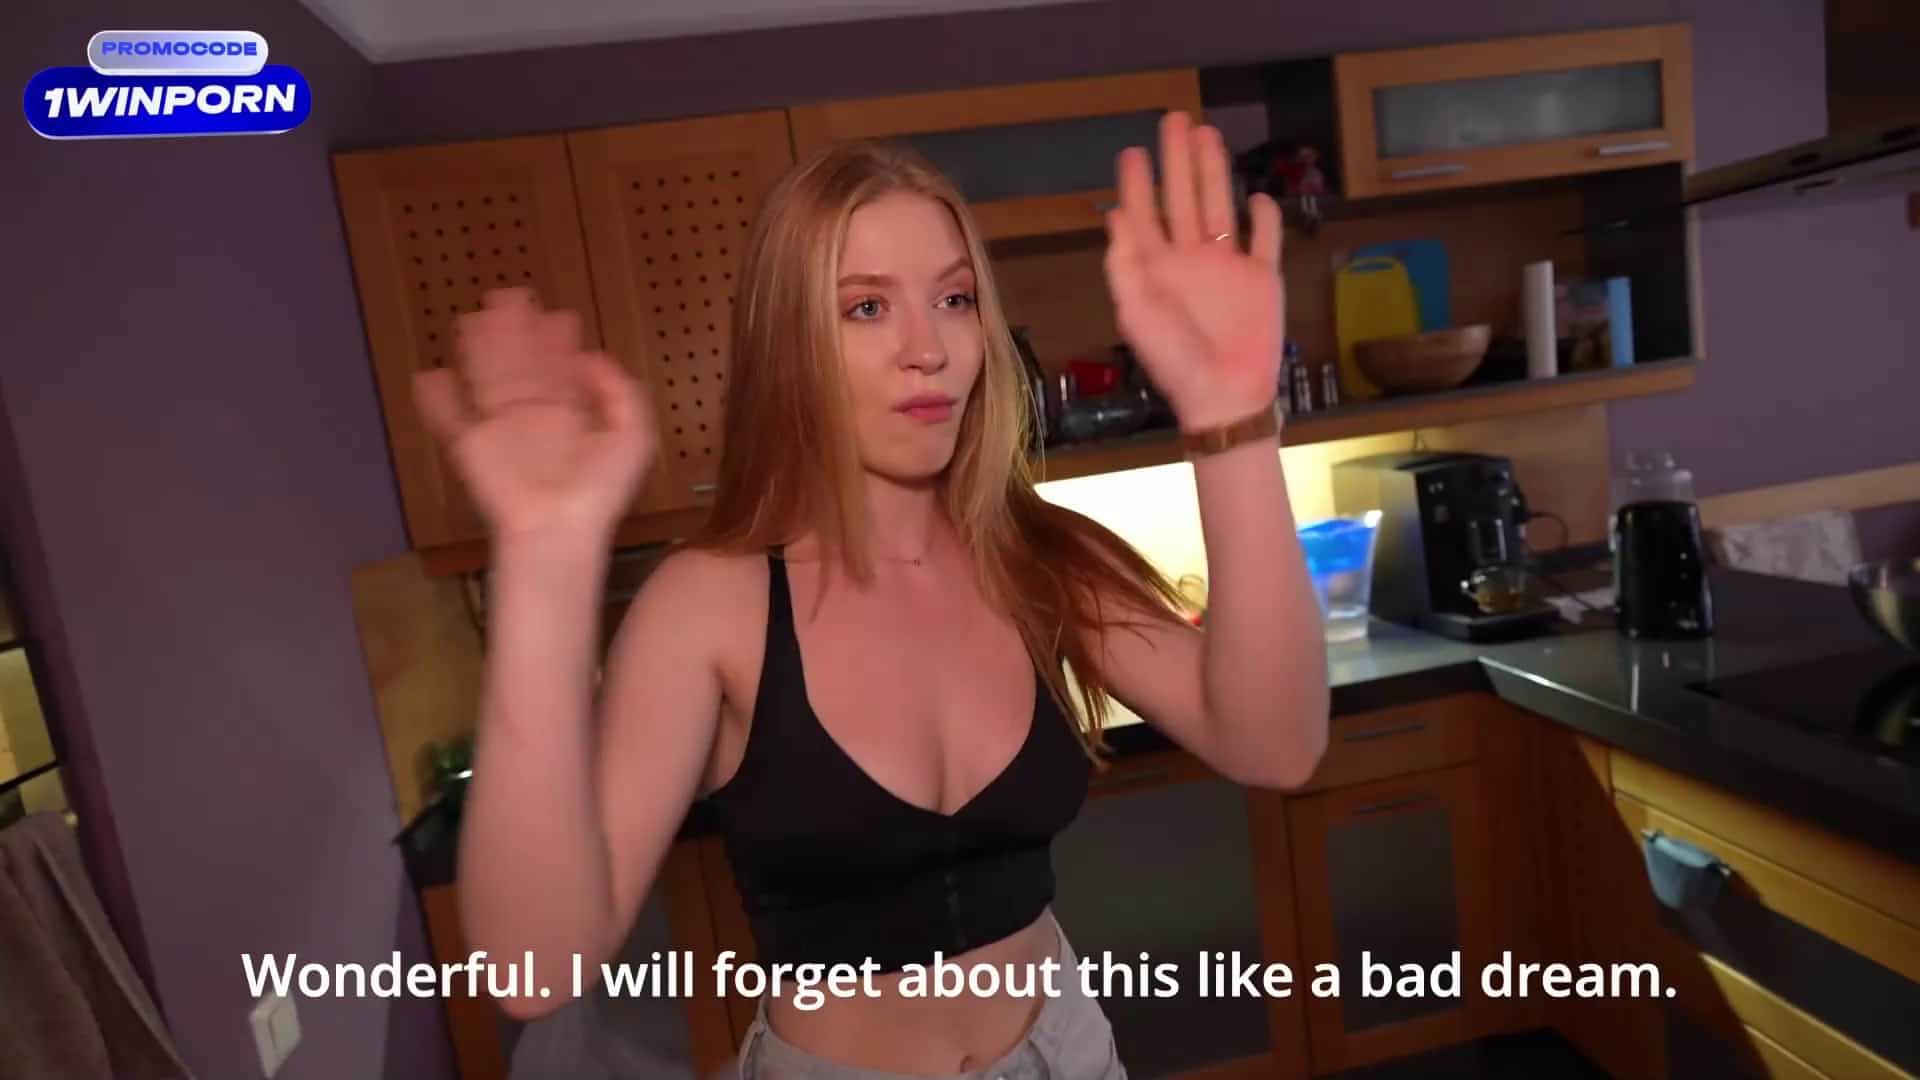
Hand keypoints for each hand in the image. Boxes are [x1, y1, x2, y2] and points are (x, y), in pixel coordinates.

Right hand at [413, 288, 656, 540]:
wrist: (558, 527)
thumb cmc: (599, 491)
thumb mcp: (633, 437)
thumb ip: (621, 393)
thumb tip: (592, 356)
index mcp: (572, 417)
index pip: (561, 370)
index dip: (558, 342)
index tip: (557, 314)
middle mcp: (535, 419)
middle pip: (521, 366)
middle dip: (515, 332)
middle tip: (509, 296)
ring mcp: (501, 431)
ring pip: (487, 379)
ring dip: (480, 349)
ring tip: (473, 317)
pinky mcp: (471, 448)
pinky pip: (450, 419)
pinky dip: (437, 400)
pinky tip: (430, 375)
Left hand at [1103, 111, 1284, 432]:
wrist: (1224, 395)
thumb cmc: (1174, 360)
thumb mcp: (1136, 313)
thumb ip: (1124, 265)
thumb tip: (1113, 216)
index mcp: (1158, 268)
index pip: (1145, 216)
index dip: (1137, 184)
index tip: (1132, 152)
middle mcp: (1192, 260)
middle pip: (1183, 198)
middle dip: (1177, 161)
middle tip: (1175, 121)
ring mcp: (1228, 267)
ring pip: (1220, 206)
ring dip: (1214, 172)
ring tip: (1209, 136)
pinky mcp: (1263, 278)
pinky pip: (1265, 239)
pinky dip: (1264, 216)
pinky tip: (1257, 195)